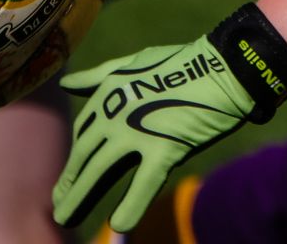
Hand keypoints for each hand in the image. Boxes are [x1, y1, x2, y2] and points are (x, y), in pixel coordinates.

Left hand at [52, 4, 286, 232]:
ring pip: (100, 172)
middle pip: (84, 155)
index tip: (69, 177)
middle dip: (70, 184)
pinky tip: (118, 224)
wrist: (225, 66)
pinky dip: (129, 207)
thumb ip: (100, 76)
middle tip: (60, 208)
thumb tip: (67, 82)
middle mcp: (116, 111)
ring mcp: (138, 130)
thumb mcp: (135, 63)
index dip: (75, 157)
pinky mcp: (164, 148)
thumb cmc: (183, 63)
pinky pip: (141, 186)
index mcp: (110, 91)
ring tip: (66, 220)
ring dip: (80, 199)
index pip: (84, 132)